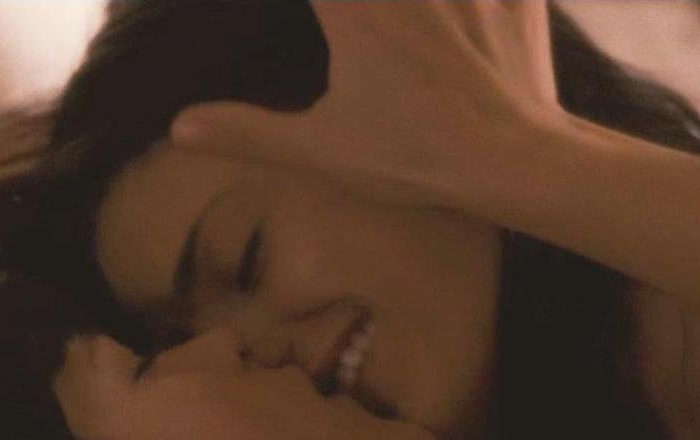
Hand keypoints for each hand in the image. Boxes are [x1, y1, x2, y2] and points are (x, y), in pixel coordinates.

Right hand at [170, 0, 563, 210]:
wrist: (519, 163)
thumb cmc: (420, 159)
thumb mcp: (324, 150)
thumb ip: (249, 132)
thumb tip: (180, 127)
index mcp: (354, 5)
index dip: (322, 5)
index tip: (326, 19)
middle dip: (360, 8)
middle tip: (356, 22)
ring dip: (418, 5)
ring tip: (408, 21)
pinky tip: (475, 8)